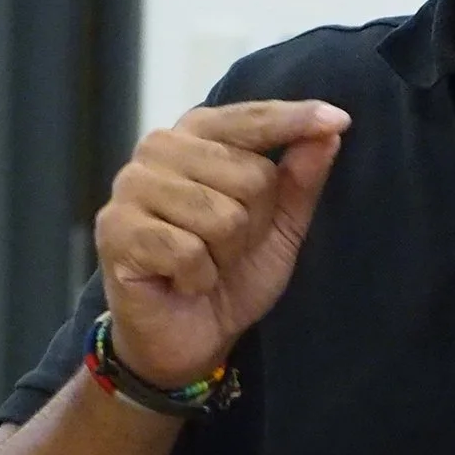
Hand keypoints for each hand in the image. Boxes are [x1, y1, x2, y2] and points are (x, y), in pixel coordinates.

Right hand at [94, 98, 349, 387]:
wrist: (188, 337)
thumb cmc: (231, 273)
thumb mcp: (280, 226)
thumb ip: (301, 177)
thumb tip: (330, 130)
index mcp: (196, 135)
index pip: (251, 118)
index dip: (294, 120)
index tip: (340, 119)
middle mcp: (158, 148)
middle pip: (249, 176)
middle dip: (254, 225)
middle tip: (229, 248)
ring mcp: (131, 188)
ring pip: (221, 216)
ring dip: (226, 255)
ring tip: (206, 264)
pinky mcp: (115, 231)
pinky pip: (189, 252)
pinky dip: (199, 278)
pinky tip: (182, 281)